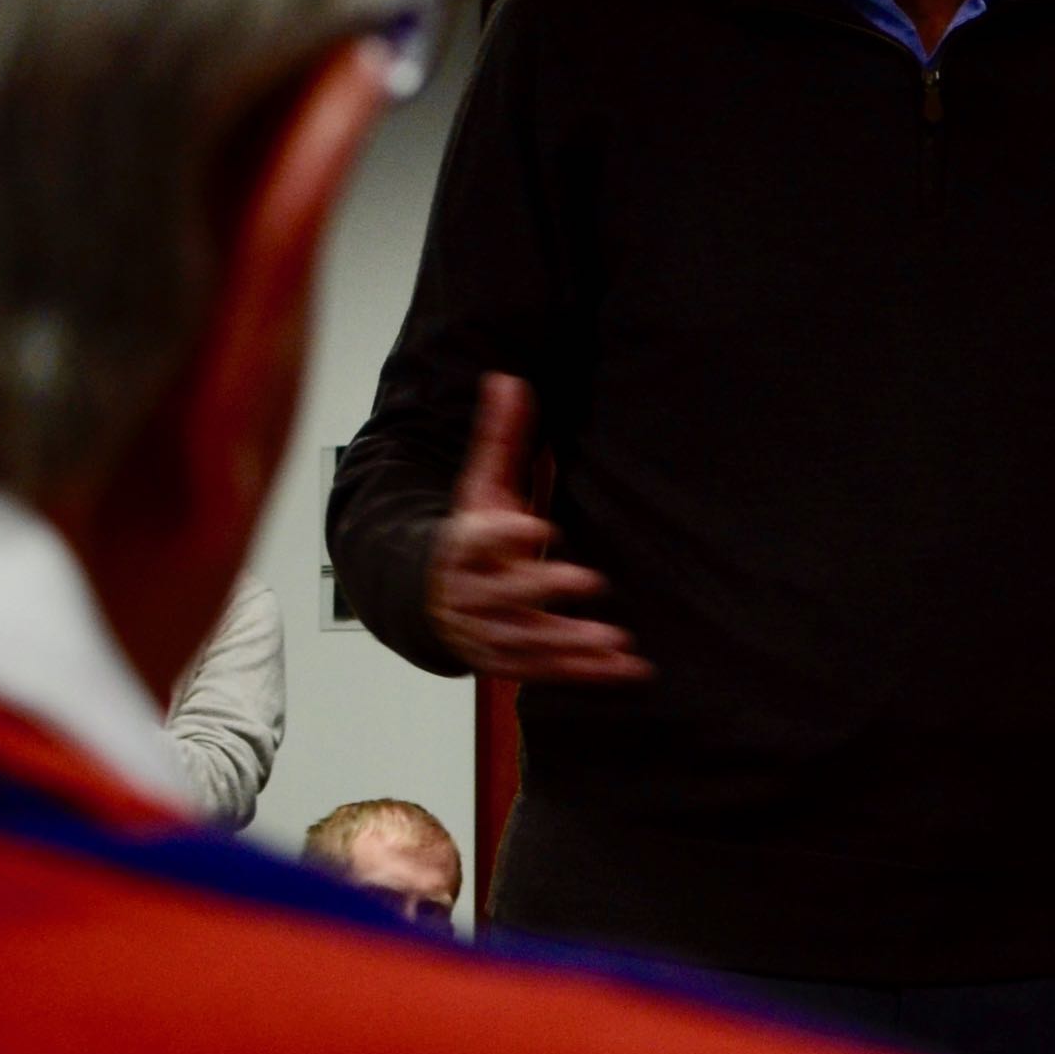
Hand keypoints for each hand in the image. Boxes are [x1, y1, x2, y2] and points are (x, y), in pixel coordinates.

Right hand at [422, 376, 645, 683]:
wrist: (426, 596)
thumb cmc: (467, 532)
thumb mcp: (479, 485)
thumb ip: (500, 438)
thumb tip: (507, 378)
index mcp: (463, 546)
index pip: (476, 540)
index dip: (501, 535)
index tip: (532, 525)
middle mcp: (471, 593)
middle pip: (500, 596)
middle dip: (538, 590)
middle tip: (585, 580)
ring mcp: (487, 633)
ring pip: (525, 643)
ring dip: (568, 644)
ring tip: (613, 640)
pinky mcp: (507, 660)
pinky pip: (546, 672)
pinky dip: (586, 675)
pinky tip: (628, 671)